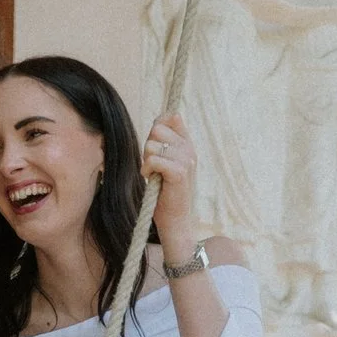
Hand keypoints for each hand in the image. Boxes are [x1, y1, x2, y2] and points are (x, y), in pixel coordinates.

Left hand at [143, 113, 197, 240]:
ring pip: (152, 145)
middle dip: (148, 146)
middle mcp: (189, 149)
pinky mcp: (180, 173)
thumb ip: (162, 143)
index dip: (158, 125)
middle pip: (157, 130)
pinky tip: (151, 178)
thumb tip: (156, 124)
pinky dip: (147, 169)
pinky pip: (154, 160)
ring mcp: (187, 160)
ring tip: (153, 174)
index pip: (172, 117)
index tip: (154, 143)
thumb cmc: (166, 192)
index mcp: (187, 144)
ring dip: (146, 160)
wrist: (176, 219)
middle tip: (152, 164)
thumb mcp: (165, 162)